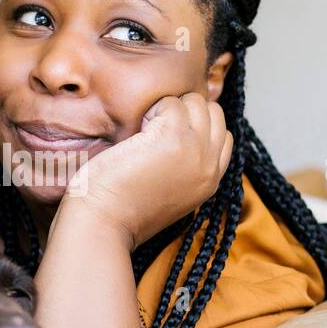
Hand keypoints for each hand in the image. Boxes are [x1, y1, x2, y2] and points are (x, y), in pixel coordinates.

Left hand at [65, 92, 231, 248]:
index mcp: (210, 181)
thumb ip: (184, 168)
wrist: (103, 224)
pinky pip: (170, 102)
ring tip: (144, 132)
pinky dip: (151, 110)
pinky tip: (135, 135)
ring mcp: (195, 149)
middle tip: (153, 130)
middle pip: (214, 113)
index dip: (196, 126)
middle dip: (185, 111)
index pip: (223, 137)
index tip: (167, 135)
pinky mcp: (173, 136)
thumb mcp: (168, 193)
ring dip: (168, 108)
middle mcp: (209, 165)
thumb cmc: (121, 211)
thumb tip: (179, 138)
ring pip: (195, 102)